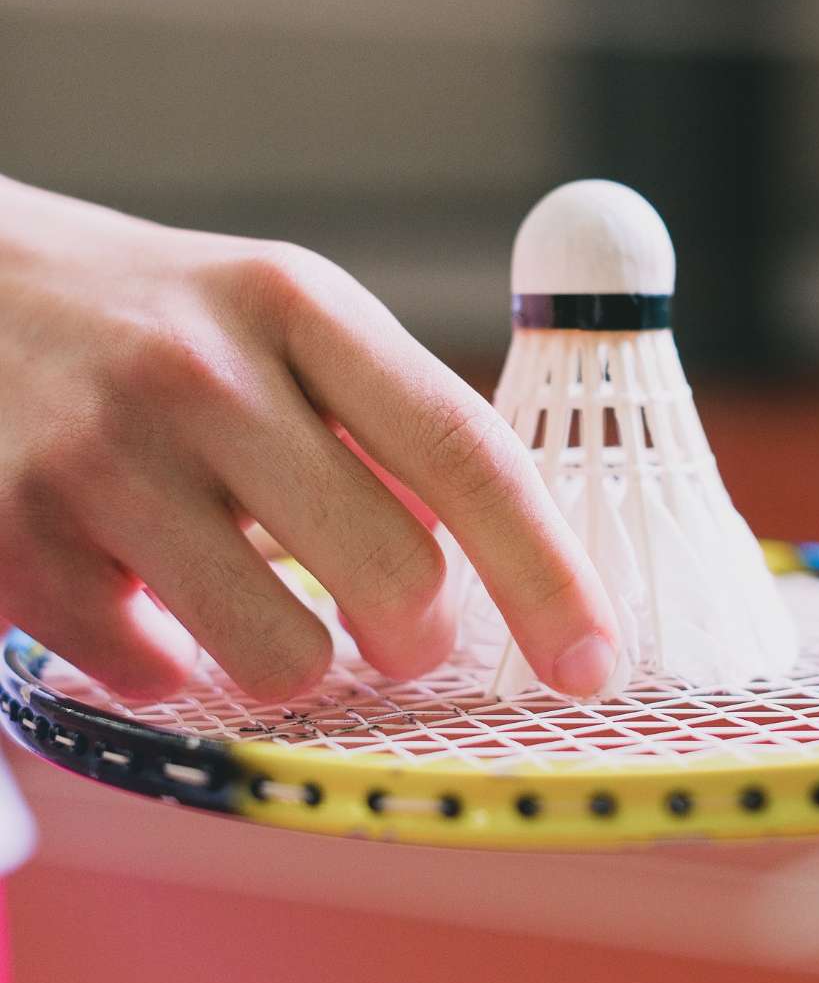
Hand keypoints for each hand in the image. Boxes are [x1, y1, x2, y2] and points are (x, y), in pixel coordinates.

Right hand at [0, 177, 618, 700]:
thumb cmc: (143, 319)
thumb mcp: (270, 316)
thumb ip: (379, 417)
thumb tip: (490, 547)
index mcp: (294, 305)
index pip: (464, 452)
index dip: (547, 573)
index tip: (596, 660)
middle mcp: (200, 373)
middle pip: (393, 574)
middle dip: (420, 640)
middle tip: (402, 637)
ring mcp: (100, 460)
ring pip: (280, 654)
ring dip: (293, 661)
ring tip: (248, 601)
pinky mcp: (14, 542)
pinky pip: (155, 676)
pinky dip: (170, 660)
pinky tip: (138, 593)